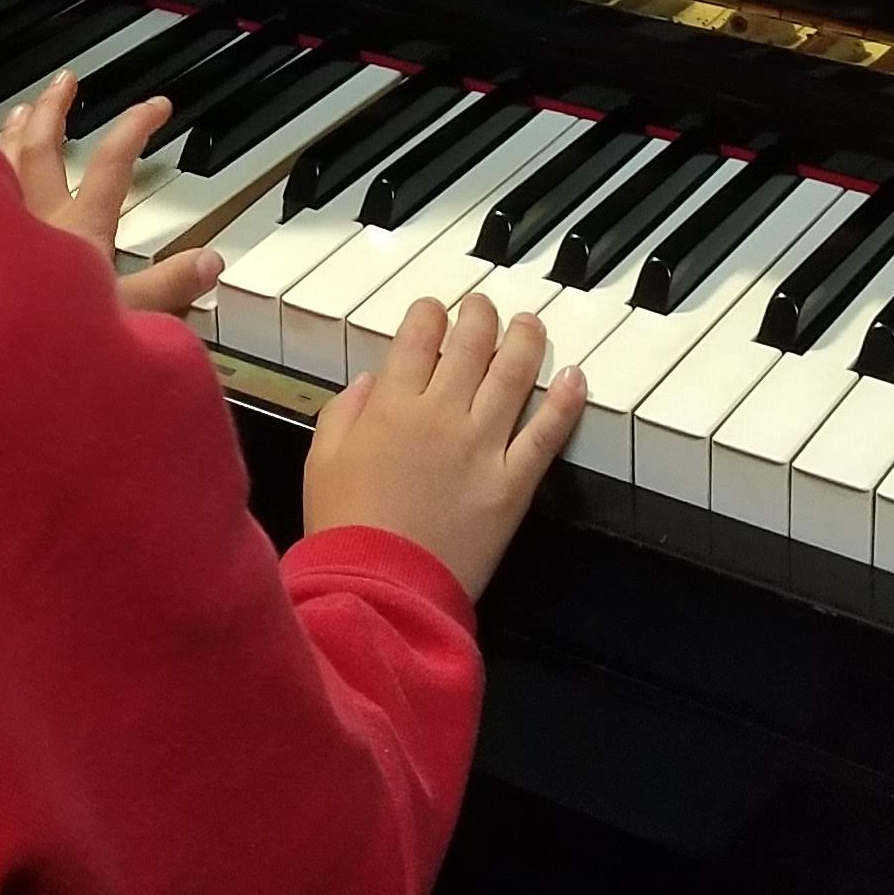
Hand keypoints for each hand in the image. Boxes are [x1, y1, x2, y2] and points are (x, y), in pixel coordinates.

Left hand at [0, 70, 220, 321]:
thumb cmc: (46, 349)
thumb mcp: (126, 324)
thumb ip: (168, 288)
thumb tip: (210, 259)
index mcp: (77, 232)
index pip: (111, 165)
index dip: (135, 128)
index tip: (156, 105)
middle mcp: (32, 220)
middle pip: (44, 147)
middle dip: (56, 108)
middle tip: (66, 81)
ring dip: (12, 132)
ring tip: (19, 112)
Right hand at [301, 294, 583, 601]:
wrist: (380, 588)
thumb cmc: (344, 528)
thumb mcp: (320, 461)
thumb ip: (344, 412)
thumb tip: (371, 381)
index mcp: (391, 406)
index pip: (418, 337)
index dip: (428, 314)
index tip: (434, 310)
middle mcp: (441, 414)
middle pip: (471, 344)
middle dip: (479, 315)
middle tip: (484, 306)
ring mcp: (482, 447)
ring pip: (513, 374)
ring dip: (524, 340)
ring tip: (530, 323)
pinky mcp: (513, 483)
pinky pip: (546, 433)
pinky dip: (564, 402)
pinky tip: (573, 377)